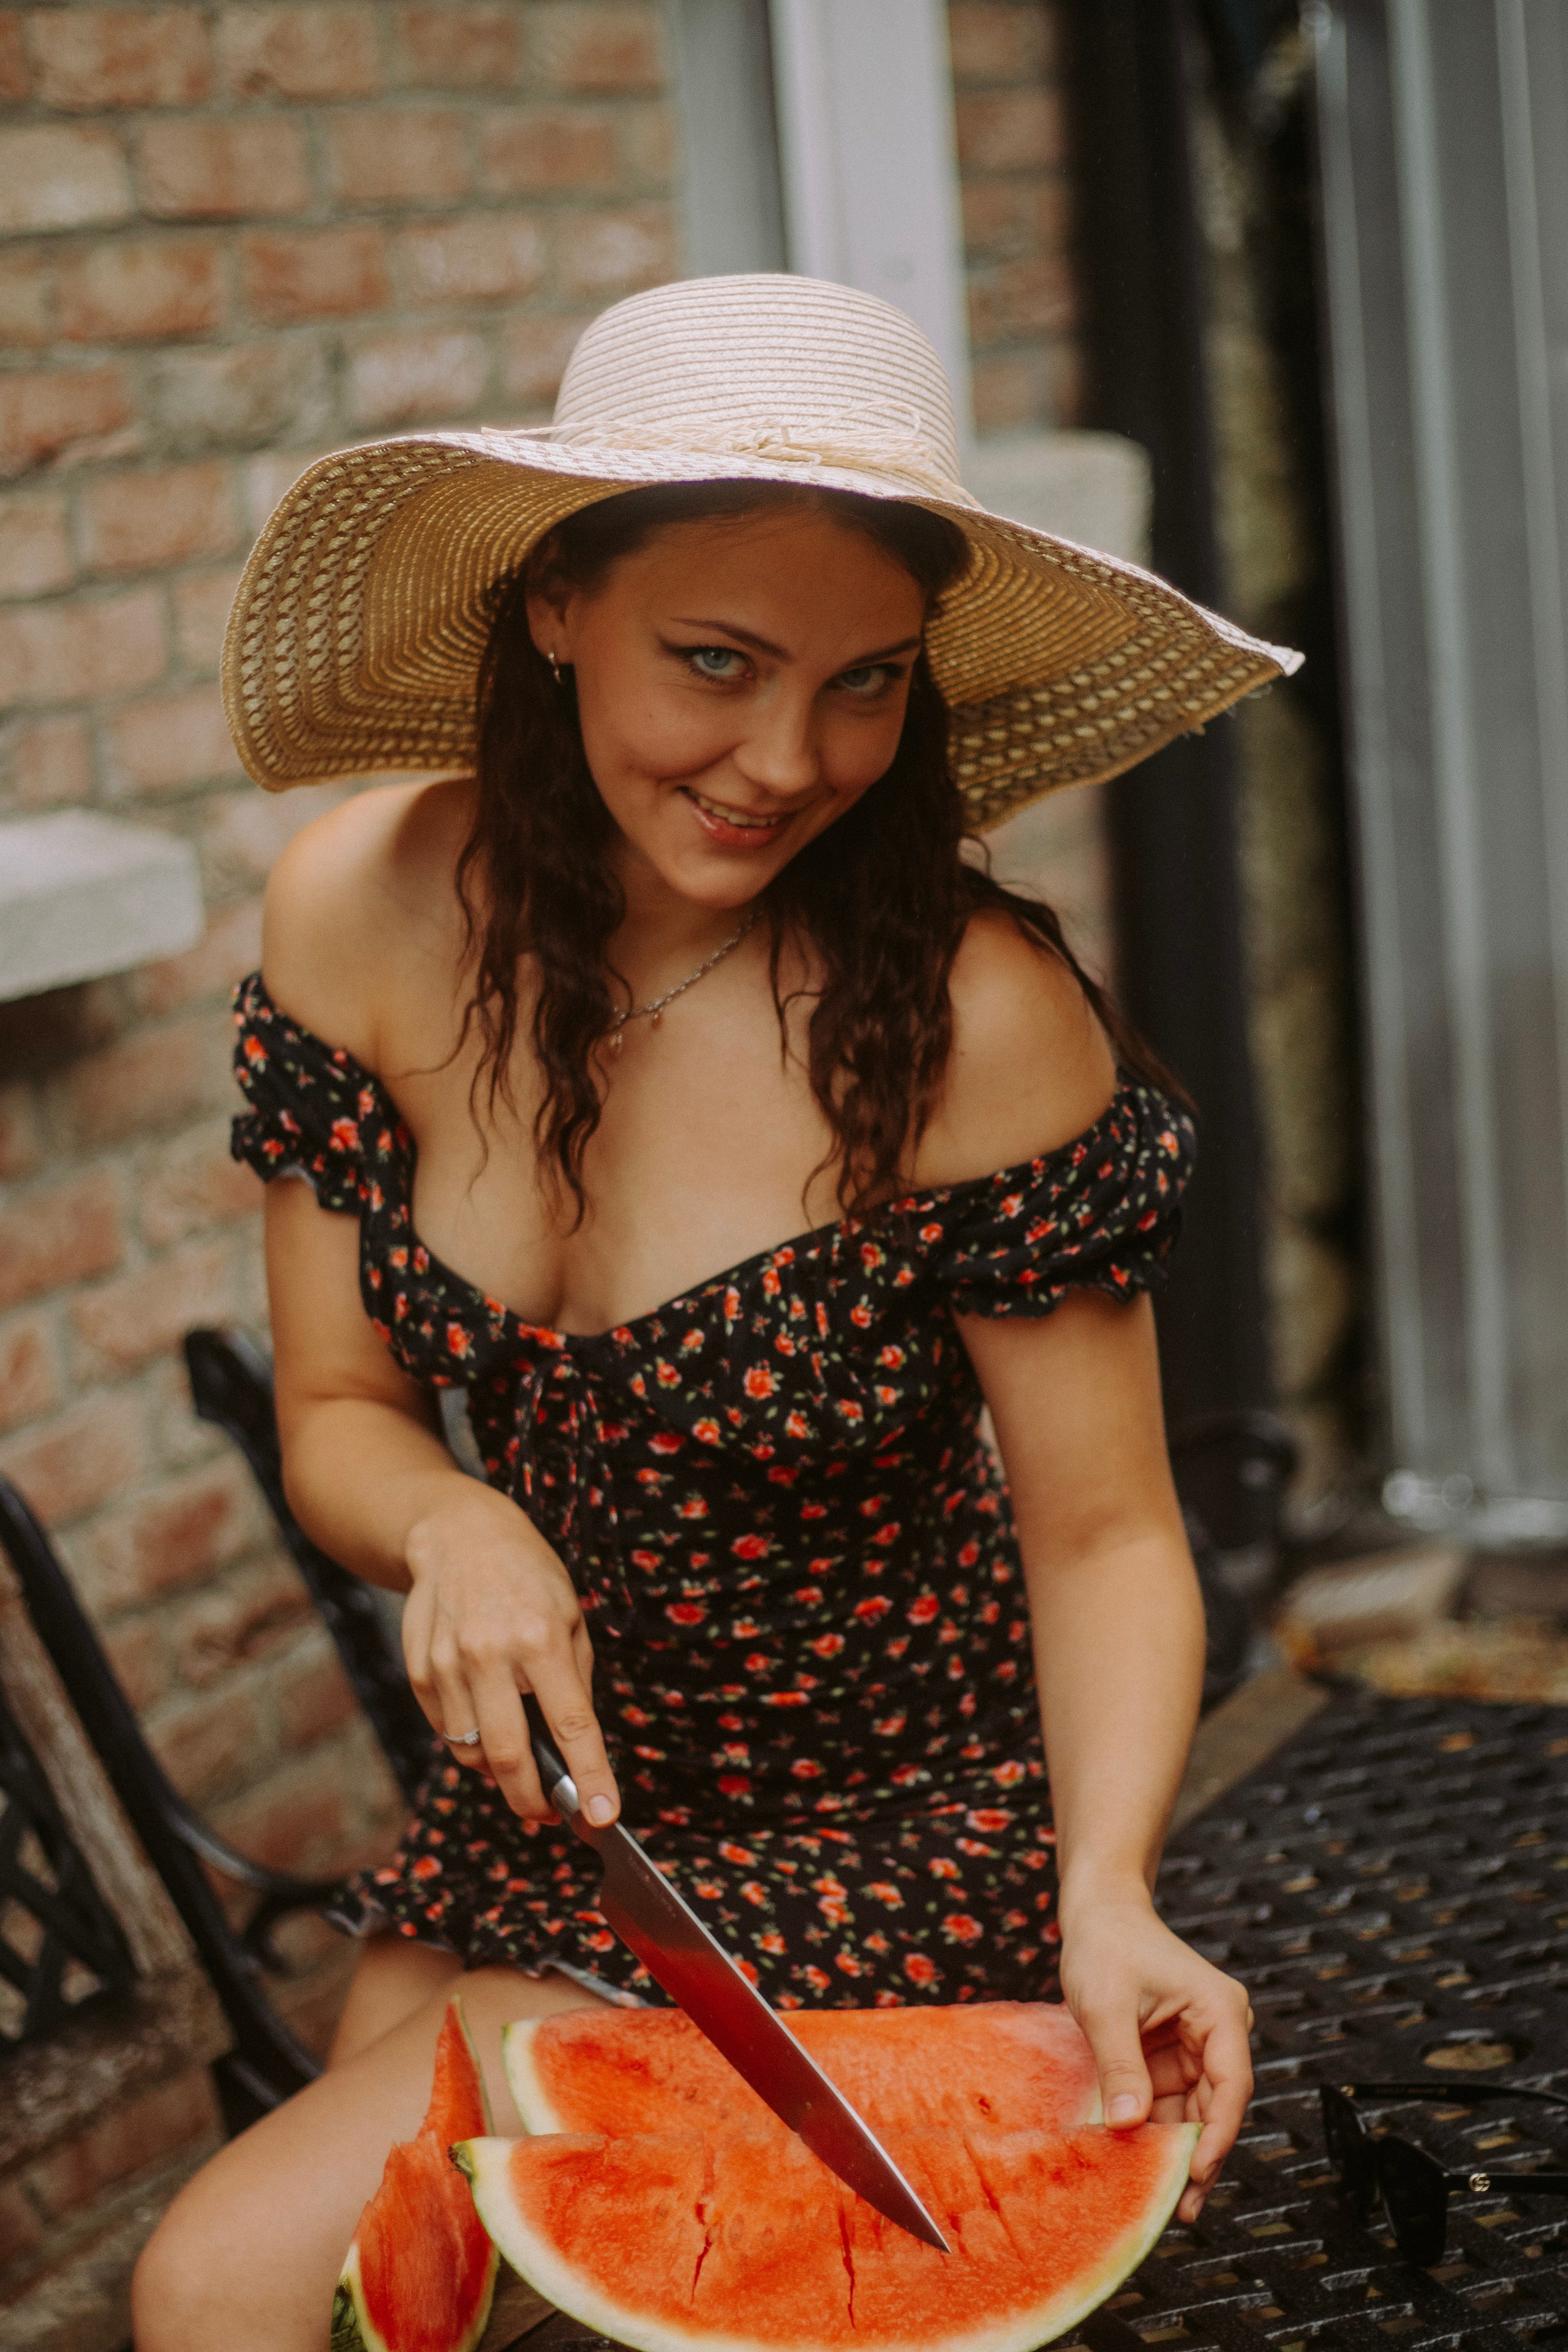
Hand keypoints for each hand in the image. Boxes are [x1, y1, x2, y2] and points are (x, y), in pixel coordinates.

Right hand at [399, 1481, 620, 1827]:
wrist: (459, 1536)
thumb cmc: (527, 1576)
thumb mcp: (571, 1614)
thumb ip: (574, 1679)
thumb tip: (575, 1748)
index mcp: (541, 1637)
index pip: (571, 1723)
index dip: (589, 1776)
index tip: (603, 1816)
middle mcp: (490, 1653)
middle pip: (509, 1755)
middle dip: (533, 1800)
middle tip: (550, 1814)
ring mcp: (447, 1664)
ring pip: (473, 1752)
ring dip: (500, 1772)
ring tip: (520, 1758)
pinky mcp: (420, 1671)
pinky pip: (448, 1732)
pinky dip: (471, 1742)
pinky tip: (487, 1717)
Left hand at [1058, 1889, 1253, 2222]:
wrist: (1096, 1911)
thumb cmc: (1105, 1943)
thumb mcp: (1107, 2005)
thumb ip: (1121, 2064)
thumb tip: (1129, 2125)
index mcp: (1220, 2012)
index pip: (1231, 2085)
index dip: (1216, 2136)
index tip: (1195, 2176)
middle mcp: (1218, 2031)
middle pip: (1216, 2106)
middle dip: (1195, 2154)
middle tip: (1176, 2209)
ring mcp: (1196, 2043)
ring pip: (1192, 2110)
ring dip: (1171, 2146)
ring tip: (1152, 2194)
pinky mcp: (1171, 2052)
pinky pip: (1168, 2099)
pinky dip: (1152, 2126)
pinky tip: (1136, 2158)